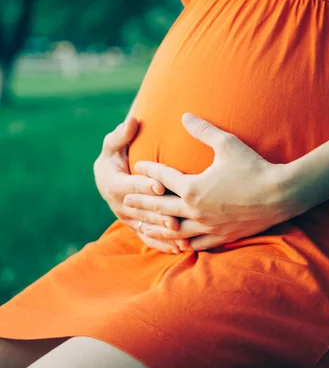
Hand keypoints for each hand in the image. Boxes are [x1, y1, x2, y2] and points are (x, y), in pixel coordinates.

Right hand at [93, 106, 181, 253]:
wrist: (109, 179)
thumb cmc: (115, 156)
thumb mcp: (113, 145)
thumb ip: (121, 135)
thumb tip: (132, 121)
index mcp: (113, 183)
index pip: (131, 185)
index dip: (145, 184)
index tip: (161, 184)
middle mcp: (119, 205)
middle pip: (141, 209)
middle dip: (158, 212)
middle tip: (176, 215)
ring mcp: (128, 219)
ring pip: (146, 227)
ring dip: (162, 232)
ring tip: (181, 233)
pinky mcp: (136, 228)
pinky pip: (150, 238)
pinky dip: (163, 244)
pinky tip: (180, 247)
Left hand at [124, 113, 298, 251]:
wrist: (280, 195)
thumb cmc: (253, 167)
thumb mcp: (227, 144)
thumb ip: (203, 130)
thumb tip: (184, 115)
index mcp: (193, 187)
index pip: (163, 177)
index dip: (149, 170)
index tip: (138, 165)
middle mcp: (195, 210)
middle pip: (160, 206)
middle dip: (142, 202)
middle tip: (125, 201)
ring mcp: (208, 226)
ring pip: (174, 230)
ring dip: (157, 227)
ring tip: (143, 226)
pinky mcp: (221, 236)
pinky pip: (195, 244)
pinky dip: (181, 243)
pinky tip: (176, 242)